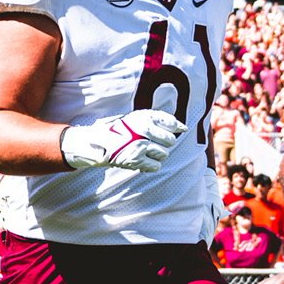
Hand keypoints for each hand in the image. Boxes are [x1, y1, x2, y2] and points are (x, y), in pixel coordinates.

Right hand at [59, 109, 184, 173]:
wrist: (99, 143)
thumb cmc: (124, 130)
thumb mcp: (140, 118)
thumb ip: (162, 120)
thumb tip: (184, 128)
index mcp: (144, 117)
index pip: (171, 123)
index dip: (172, 129)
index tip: (164, 131)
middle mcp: (143, 130)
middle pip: (170, 141)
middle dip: (164, 143)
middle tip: (151, 142)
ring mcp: (140, 146)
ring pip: (164, 154)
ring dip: (158, 154)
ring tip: (145, 150)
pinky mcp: (136, 161)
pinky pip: (156, 166)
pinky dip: (151, 165)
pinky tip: (142, 159)